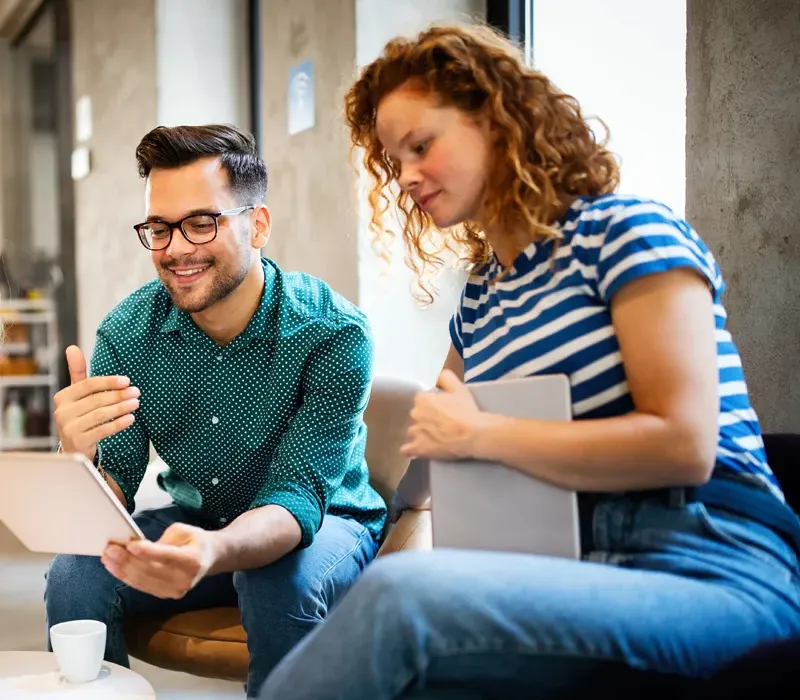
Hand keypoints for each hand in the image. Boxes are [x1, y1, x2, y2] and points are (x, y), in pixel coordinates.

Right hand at [53, 345, 139, 461]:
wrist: (74, 447)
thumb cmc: (80, 415)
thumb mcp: (78, 394)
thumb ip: (77, 372)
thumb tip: (72, 348)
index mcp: (62, 397)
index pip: (88, 385)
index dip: (109, 382)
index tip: (127, 380)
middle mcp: (62, 412)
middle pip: (96, 399)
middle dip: (119, 395)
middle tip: (136, 392)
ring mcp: (68, 428)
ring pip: (100, 414)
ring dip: (121, 408)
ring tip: (136, 403)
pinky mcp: (78, 442)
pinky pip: (102, 430)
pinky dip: (118, 424)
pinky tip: (130, 419)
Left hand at [101, 523, 217, 598]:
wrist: (211, 558)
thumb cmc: (196, 541)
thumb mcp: (183, 531)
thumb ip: (162, 540)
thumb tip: (136, 547)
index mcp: (193, 560)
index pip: (166, 556)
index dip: (147, 552)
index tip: (129, 545)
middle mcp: (185, 579)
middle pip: (150, 571)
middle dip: (127, 560)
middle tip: (110, 549)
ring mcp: (176, 590)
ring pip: (143, 581)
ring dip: (122, 570)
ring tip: (107, 558)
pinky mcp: (167, 595)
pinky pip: (143, 586)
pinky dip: (127, 577)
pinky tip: (115, 568)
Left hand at [400, 370, 481, 460]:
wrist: (473, 434)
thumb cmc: (466, 411)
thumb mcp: (458, 387)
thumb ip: (445, 378)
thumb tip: (438, 378)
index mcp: (422, 399)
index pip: (423, 400)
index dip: (434, 405)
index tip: (443, 410)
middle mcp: (415, 414)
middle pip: (418, 416)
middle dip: (427, 419)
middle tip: (442, 424)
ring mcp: (415, 433)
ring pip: (413, 432)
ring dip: (421, 434)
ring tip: (436, 438)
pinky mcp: (418, 449)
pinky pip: (408, 450)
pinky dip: (412, 450)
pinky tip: (420, 449)